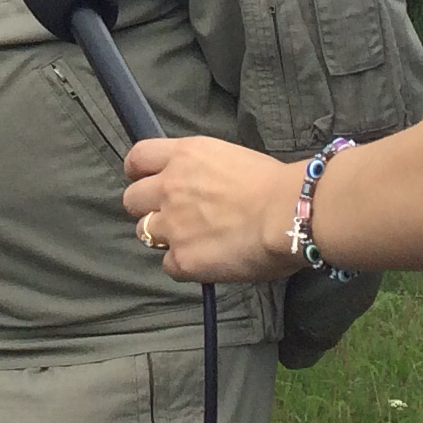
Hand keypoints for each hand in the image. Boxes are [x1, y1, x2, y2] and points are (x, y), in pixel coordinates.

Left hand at [121, 135, 307, 280]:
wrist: (290, 213)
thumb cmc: (274, 184)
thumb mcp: (229, 158)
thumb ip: (201, 171)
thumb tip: (199, 186)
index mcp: (183, 156)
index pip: (137, 159)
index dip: (139, 173)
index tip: (147, 181)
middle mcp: (169, 187)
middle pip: (131, 200)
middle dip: (148, 208)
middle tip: (172, 216)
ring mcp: (173, 224)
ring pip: (145, 233)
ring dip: (165, 238)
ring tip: (194, 240)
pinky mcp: (183, 259)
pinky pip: (169, 266)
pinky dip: (184, 265)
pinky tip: (207, 261)